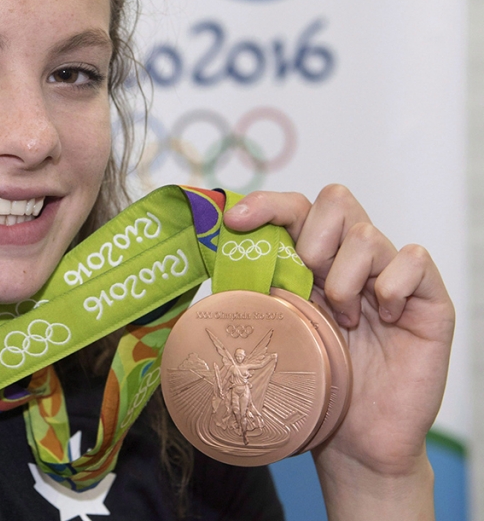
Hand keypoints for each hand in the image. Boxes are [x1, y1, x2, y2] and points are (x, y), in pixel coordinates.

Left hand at [225, 185, 453, 517]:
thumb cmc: (316, 384)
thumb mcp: (275, 330)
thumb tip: (211, 261)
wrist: (357, 439)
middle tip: (308, 283)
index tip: (235, 222)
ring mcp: (393, 275)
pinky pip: (414, 258)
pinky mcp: (429, 297)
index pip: (295, 208)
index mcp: (314, 262)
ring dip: (344, 279)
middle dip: (312, 237)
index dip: (266, 204)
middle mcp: (353, 260)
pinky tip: (382, 318)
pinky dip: (391, 285)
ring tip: (344, 321)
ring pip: (366, 234)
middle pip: (336, 200)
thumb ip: (255, 290)